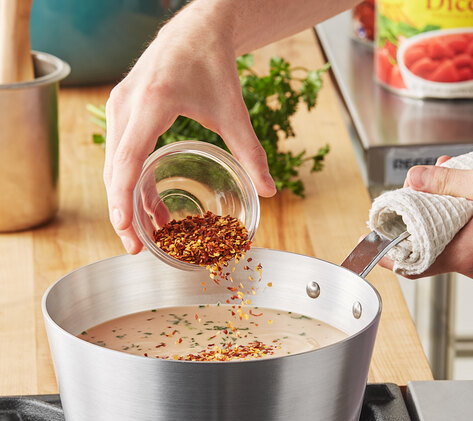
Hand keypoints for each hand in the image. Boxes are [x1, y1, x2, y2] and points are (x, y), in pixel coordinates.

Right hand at [103, 3, 275, 253]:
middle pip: (114, 171)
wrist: (197, 30)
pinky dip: (132, 184)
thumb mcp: (234, 112)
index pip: (127, 161)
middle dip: (123, 213)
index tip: (126, 231)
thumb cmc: (213, 65)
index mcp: (151, 105)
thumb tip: (270, 191)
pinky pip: (120, 155)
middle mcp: (126, 105)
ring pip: (114, 166)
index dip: (123, 200)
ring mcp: (119, 107)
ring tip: (150, 234)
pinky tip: (152, 207)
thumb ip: (251, 153)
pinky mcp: (122, 111)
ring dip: (129, 201)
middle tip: (137, 248)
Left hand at [378, 160, 472, 278]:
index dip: (387, 251)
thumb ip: (444, 182)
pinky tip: (463, 185)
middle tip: (411, 190)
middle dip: (415, 216)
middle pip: (425, 246)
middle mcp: (471, 263)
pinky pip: (463, 233)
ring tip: (443, 175)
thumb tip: (413, 180)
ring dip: (438, 208)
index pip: (412, 264)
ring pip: (445, 236)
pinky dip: (456, 211)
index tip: (369, 239)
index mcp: (465, 255)